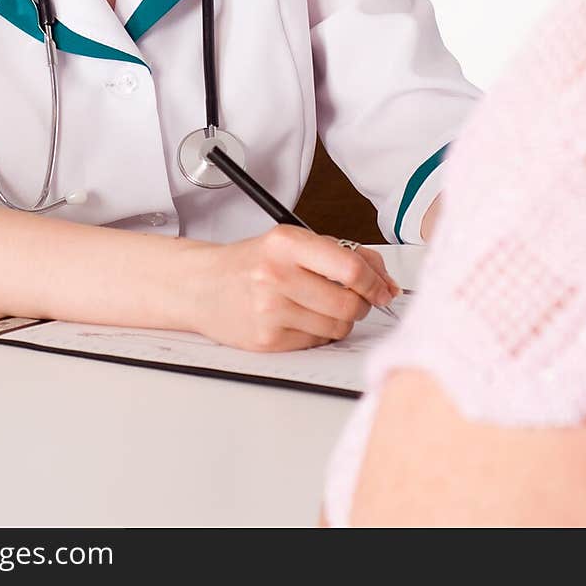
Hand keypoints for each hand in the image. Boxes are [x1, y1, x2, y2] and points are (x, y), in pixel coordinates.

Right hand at [189, 225, 398, 352]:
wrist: (202, 286)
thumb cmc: (251, 263)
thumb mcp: (291, 243)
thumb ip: (339, 253)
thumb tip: (384, 279)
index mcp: (285, 243)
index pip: (349, 267)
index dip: (374, 281)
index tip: (382, 288)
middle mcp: (276, 275)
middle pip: (348, 302)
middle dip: (360, 303)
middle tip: (354, 297)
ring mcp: (270, 310)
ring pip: (337, 326)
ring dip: (340, 319)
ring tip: (322, 306)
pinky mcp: (268, 340)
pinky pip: (317, 342)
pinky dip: (319, 333)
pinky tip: (302, 319)